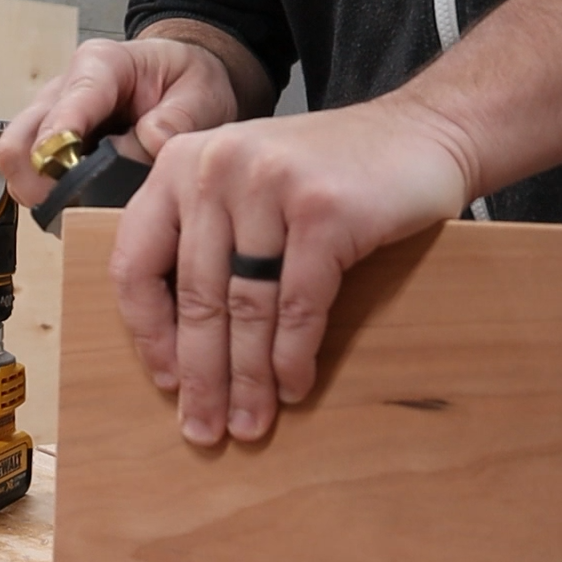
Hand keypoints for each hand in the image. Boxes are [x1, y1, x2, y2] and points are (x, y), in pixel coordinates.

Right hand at [0, 37, 241, 208]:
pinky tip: (84, 204)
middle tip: (78, 203)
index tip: (64, 169)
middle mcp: (62, 91)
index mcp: (100, 65)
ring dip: (42, 193)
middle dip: (40, 181)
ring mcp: (48, 121)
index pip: (66, 104)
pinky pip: (29, 180)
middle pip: (19, 143)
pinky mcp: (47, 148)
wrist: (179, 82)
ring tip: (85, 206)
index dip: (60, 139)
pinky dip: (50, 199)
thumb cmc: (185, 82)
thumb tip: (147, 144)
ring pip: (16, 166)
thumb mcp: (201, 92)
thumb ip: (178, 119)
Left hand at [110, 95, 477, 444]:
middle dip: (201, 376)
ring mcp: (270, 184)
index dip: (149, 334)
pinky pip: (298, 305)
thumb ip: (206, 240)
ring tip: (249, 423)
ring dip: (248, 379)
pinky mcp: (325, 210)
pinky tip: (294, 389)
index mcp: (180, 164)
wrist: (423, 132)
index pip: (137, 264)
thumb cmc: (329, 173)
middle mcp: (216, 168)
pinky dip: (294, 356)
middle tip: (204, 429)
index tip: (166, 382)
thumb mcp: (247, 186)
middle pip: (197, 296)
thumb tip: (180, 349)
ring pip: (246, 308)